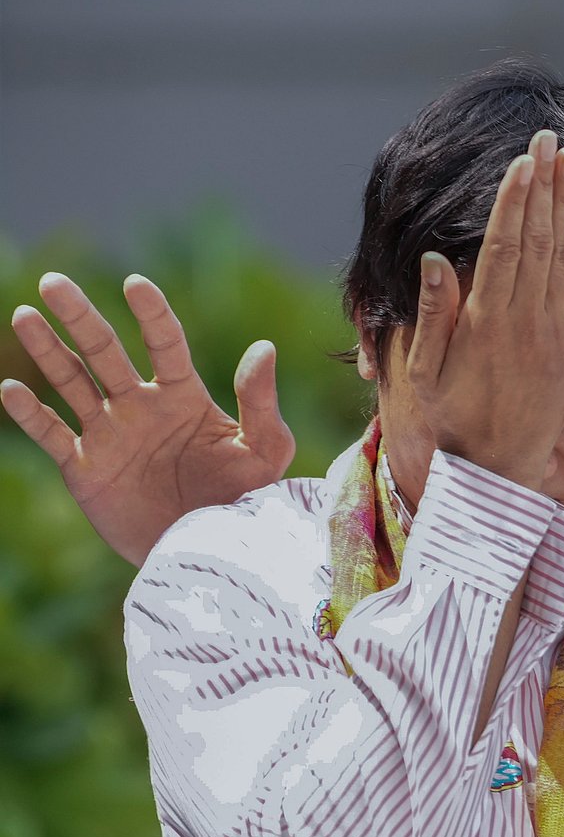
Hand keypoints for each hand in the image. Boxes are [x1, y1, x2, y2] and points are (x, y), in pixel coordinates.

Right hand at [2, 273, 295, 566]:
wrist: (207, 553)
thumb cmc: (244, 501)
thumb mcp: (263, 452)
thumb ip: (260, 403)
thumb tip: (264, 347)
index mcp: (185, 396)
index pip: (165, 343)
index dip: (151, 314)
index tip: (136, 284)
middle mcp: (142, 407)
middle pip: (106, 351)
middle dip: (81, 316)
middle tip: (55, 282)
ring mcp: (110, 434)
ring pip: (72, 382)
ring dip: (49, 350)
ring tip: (25, 314)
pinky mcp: (86, 468)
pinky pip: (52, 434)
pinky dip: (30, 413)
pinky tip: (12, 388)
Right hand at [406, 130, 563, 489]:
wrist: (499, 471)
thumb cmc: (452, 423)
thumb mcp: (425, 375)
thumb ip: (433, 316)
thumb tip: (435, 258)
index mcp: (486, 324)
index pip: (503, 248)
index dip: (513, 202)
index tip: (521, 161)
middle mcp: (525, 321)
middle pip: (536, 239)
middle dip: (542, 185)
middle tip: (547, 136)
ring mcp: (552, 331)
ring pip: (562, 252)